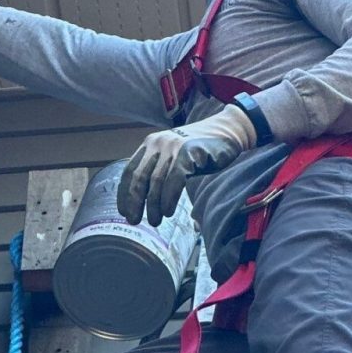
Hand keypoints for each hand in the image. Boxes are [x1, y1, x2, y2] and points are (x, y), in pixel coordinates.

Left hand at [119, 105, 256, 225]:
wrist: (228, 131)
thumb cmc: (201, 149)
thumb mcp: (174, 155)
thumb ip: (160, 169)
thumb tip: (145, 199)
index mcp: (150, 144)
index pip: (129, 170)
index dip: (124, 193)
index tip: (124, 211)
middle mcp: (157, 144)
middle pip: (139, 177)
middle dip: (134, 202)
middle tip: (134, 221)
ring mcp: (172, 147)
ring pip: (155, 181)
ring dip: (153, 205)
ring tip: (154, 221)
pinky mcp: (187, 153)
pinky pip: (173, 180)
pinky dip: (168, 198)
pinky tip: (168, 211)